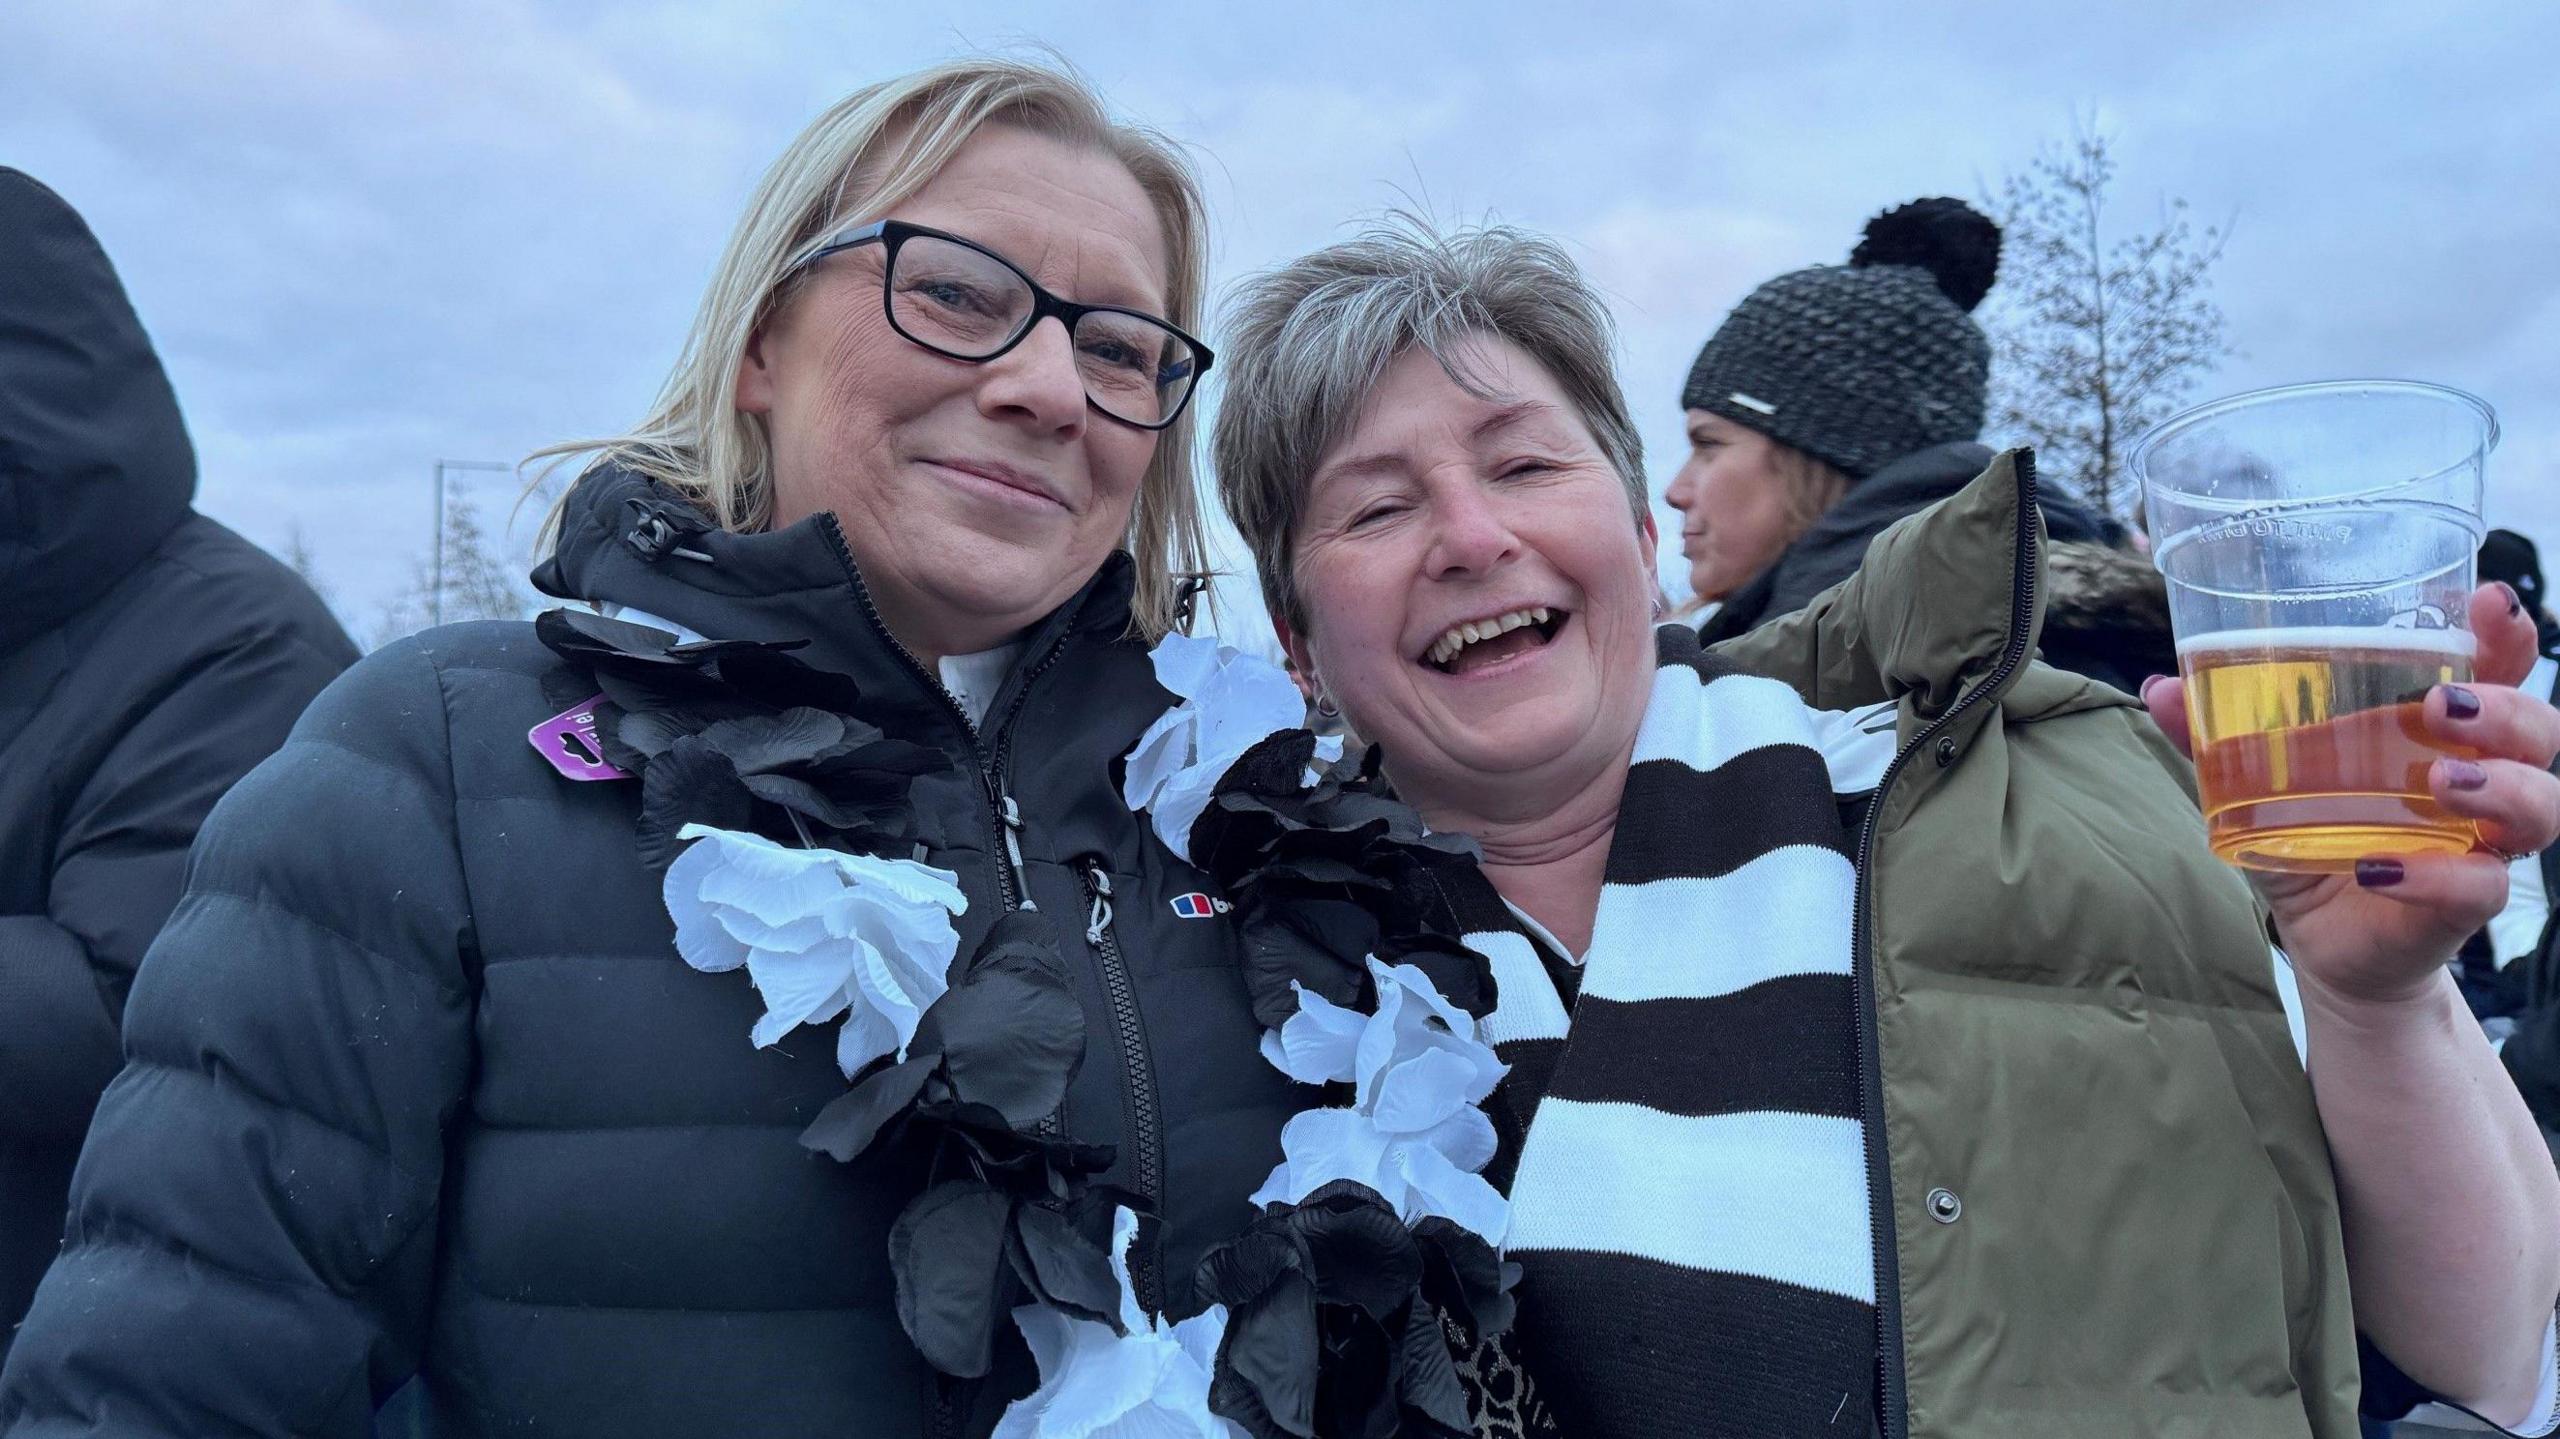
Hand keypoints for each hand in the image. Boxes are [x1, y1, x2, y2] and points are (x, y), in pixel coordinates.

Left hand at [2142, 584, 2559, 1004]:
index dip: (2505, 636)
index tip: (2488, 602)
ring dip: (2501, 787)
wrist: (2323, 939)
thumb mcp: (2257, 783)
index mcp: (2439, 732)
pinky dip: (2438, 877)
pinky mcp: (2464, 903)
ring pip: (2541, 806)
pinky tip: (2382, 871)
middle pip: (2539, 730)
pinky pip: (2481, 887)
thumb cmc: (2310, 837)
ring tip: (2442, 783)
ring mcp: (2480, 842)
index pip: (2498, 670)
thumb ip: (2215, 738)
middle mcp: (2479, 778)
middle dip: (2509, 709)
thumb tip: (2161, 688)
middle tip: (2444, 707)